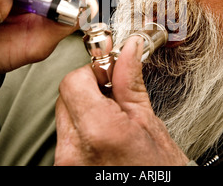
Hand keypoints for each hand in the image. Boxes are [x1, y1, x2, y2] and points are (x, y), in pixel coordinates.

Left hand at [55, 36, 189, 165]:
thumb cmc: (159, 171)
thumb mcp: (149, 122)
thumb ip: (130, 82)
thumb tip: (128, 51)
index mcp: (99, 131)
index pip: (73, 81)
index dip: (93, 72)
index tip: (109, 74)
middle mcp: (74, 149)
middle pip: (65, 95)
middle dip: (88, 88)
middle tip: (113, 94)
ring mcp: (66, 161)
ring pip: (63, 113)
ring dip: (84, 107)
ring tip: (111, 117)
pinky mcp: (64, 167)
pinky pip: (65, 134)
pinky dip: (81, 126)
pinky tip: (103, 132)